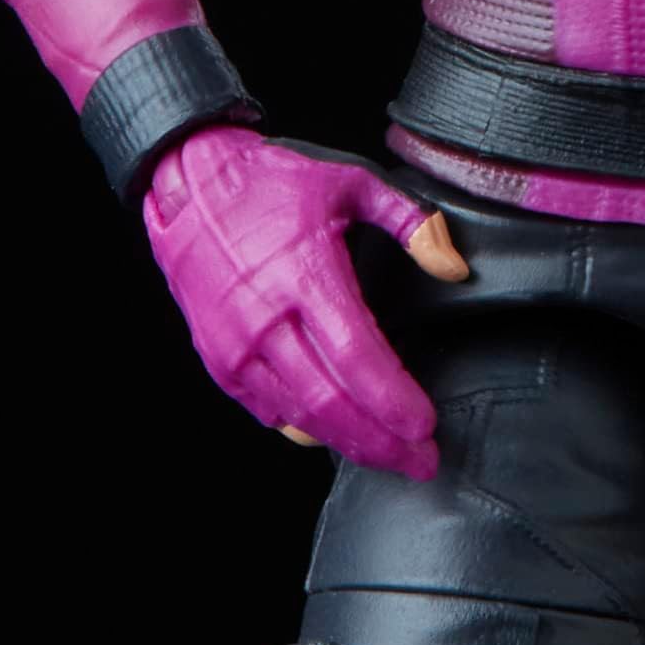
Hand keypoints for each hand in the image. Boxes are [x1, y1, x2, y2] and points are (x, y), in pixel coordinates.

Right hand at [141, 126, 469, 479]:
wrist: (191, 186)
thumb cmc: (275, 184)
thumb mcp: (353, 183)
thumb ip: (411, 223)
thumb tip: (454, 268)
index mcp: (305, 273)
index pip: (357, 356)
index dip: (393, 400)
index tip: (427, 426)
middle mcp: (267, 318)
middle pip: (330, 402)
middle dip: (380, 441)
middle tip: (421, 461)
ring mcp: (237, 345)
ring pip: (298, 416)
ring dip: (346, 442)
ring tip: (388, 454)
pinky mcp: (219, 360)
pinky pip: (267, 409)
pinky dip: (304, 428)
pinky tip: (336, 431)